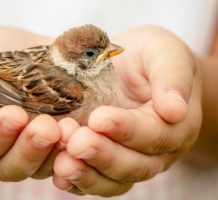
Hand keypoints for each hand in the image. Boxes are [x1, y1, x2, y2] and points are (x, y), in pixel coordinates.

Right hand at [0, 25, 61, 179]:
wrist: (26, 49)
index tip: (14, 114)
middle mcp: (4, 149)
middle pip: (11, 167)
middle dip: (29, 149)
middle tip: (46, 127)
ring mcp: (34, 149)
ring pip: (41, 168)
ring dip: (56, 153)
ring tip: (70, 130)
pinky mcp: (59, 143)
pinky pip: (67, 158)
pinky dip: (75, 152)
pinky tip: (85, 136)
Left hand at [52, 26, 201, 196]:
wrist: (131, 66)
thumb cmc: (148, 57)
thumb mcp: (164, 52)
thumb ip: (172, 76)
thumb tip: (175, 110)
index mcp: (174, 124)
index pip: (155, 134)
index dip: (127, 130)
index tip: (99, 118)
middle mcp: (154, 150)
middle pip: (134, 165)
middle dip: (103, 156)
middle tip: (77, 143)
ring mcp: (129, 159)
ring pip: (113, 180)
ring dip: (87, 174)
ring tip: (62, 164)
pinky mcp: (105, 161)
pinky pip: (95, 180)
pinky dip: (78, 182)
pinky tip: (59, 176)